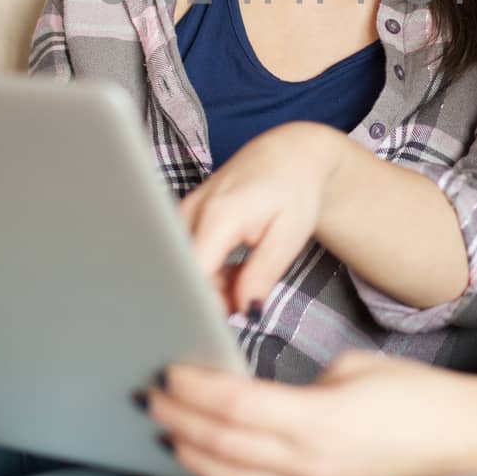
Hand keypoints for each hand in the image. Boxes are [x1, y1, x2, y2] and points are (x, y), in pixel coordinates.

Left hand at [148, 353, 476, 475]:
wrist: (463, 440)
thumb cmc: (414, 396)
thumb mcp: (351, 368)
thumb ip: (296, 384)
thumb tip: (256, 392)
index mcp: (315, 421)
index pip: (233, 404)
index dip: (193, 388)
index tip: (169, 370)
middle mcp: (308, 466)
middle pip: (221, 444)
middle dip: (179, 419)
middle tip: (153, 395)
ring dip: (193, 455)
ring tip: (170, 430)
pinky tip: (210, 468)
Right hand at [181, 122, 346, 316]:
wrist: (288, 155)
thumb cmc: (293, 191)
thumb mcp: (289, 236)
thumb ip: (263, 275)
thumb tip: (245, 312)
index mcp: (219, 215)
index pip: (194, 276)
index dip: (206, 305)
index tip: (229, 319)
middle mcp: (193, 211)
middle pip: (184, 274)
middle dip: (211, 298)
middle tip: (246, 300)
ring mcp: (184, 212)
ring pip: (185, 268)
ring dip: (211, 285)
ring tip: (246, 274)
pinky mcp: (183, 216)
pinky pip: (187, 257)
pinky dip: (209, 271)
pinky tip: (233, 267)